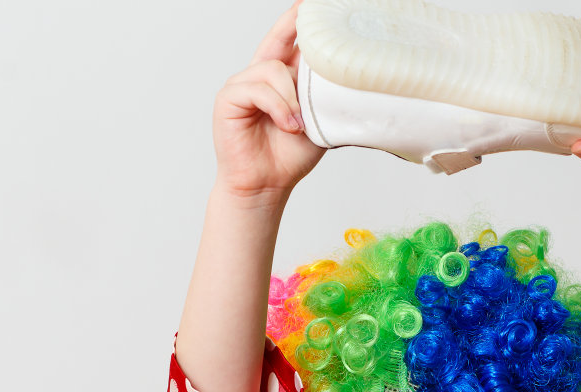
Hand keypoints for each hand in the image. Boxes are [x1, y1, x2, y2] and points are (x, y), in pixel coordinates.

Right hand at [212, 0, 326, 202]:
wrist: (267, 185)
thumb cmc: (289, 156)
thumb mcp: (318, 120)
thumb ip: (325, 97)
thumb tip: (351, 78)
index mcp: (281, 78)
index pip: (290, 40)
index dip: (298, 19)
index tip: (312, 3)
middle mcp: (260, 75)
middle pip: (278, 42)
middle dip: (292, 27)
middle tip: (308, 20)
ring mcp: (242, 85)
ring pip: (273, 70)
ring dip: (292, 98)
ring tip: (298, 124)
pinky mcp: (228, 98)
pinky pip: (258, 90)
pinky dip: (278, 107)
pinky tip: (287, 125)